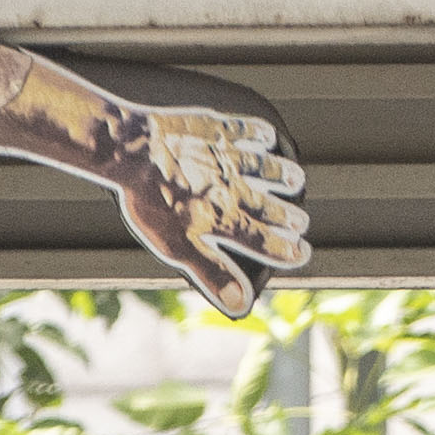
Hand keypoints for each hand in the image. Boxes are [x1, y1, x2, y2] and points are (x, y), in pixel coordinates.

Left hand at [97, 100, 308, 316]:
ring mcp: (224, 157)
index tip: (303, 254)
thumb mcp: (179, 248)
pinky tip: (267, 135)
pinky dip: (257, 134)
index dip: (283, 249)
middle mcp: (231, 188)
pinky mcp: (212, 129)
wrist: (131, 150)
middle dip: (285, 214)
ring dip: (280, 174)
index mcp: (223, 219)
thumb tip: (242, 305)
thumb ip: (213, 274)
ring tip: (297, 178)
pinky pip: (241, 130)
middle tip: (302, 221)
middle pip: (264, 204)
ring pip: (260, 166)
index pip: (260, 239)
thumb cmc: (151, 203)